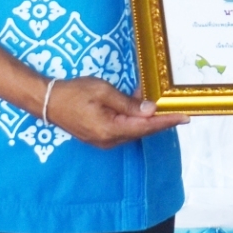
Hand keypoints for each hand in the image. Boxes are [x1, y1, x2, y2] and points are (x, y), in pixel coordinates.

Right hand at [45, 76, 187, 146]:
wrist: (47, 101)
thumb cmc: (74, 93)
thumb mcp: (103, 91)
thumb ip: (128, 103)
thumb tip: (151, 110)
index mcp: (110, 130)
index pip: (146, 126)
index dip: (167, 121)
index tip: (185, 117)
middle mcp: (109, 140)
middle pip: (142, 131)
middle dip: (161, 120)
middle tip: (179, 110)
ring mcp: (104, 141)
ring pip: (134, 131)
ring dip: (147, 119)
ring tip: (161, 106)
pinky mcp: (100, 137)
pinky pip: (123, 130)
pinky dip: (135, 120)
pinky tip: (140, 108)